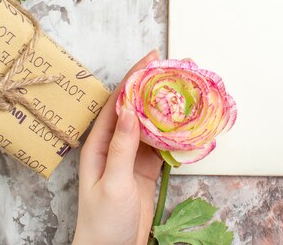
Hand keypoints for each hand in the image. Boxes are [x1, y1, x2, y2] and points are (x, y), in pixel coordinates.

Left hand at [73, 50, 163, 244]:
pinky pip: (159, 146)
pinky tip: (184, 123)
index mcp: (99, 144)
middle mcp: (113, 146)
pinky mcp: (143, 170)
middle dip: (152, 87)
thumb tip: (130, 109)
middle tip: (172, 69)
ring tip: (182, 89)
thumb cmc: (102, 222)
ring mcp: (130, 158)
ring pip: (149, 125)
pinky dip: (171, 134)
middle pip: (135, 109)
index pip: (118, 103)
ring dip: (164, 108)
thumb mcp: (112, 182)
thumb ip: (122, 147)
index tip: (150, 59)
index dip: (134, 78)